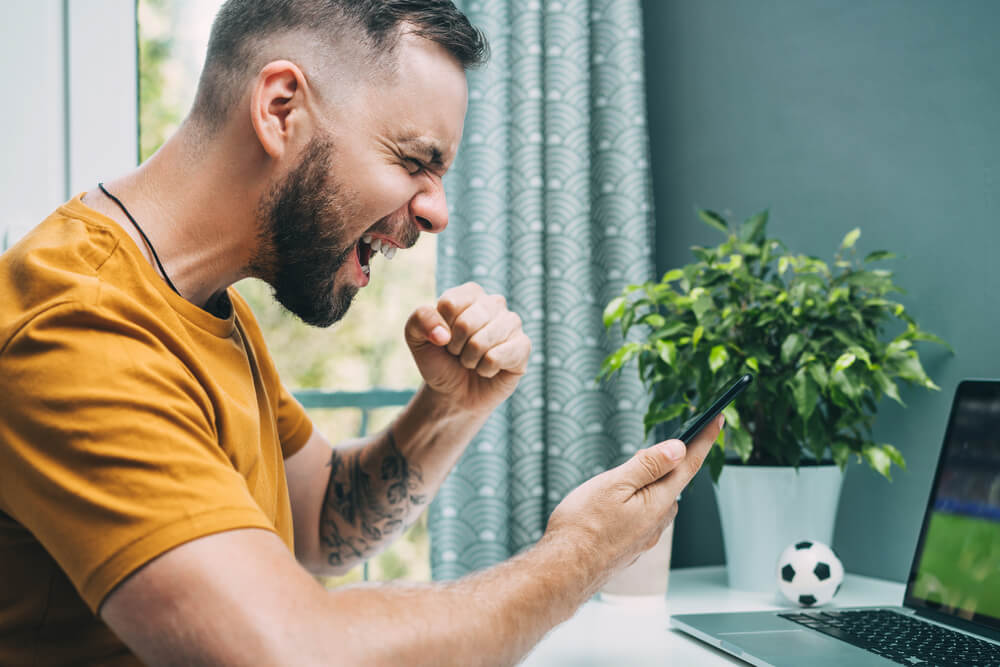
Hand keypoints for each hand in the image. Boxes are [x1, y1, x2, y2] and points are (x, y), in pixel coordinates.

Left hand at [404, 282, 530, 413]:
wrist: (455, 393)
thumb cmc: (439, 360)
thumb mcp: (417, 338)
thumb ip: (419, 320)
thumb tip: (443, 333)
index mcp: (470, 294)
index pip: (450, 304)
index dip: (441, 328)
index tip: (443, 338)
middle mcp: (494, 303)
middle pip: (466, 323)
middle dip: (455, 347)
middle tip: (459, 353)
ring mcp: (512, 323)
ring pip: (481, 342)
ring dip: (470, 360)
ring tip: (473, 360)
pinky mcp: (523, 346)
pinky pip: (496, 357)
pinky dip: (485, 370)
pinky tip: (488, 368)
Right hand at [545, 415, 724, 583]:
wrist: (564, 570)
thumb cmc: (583, 526)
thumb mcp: (614, 485)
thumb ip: (647, 466)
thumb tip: (679, 448)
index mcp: (659, 502)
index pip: (689, 464)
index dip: (704, 439)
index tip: (719, 419)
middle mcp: (658, 521)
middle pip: (670, 482)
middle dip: (662, 464)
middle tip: (638, 452)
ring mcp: (645, 536)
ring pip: (653, 500)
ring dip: (644, 486)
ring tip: (614, 484)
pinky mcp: (631, 546)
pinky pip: (640, 516)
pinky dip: (632, 504)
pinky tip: (609, 508)